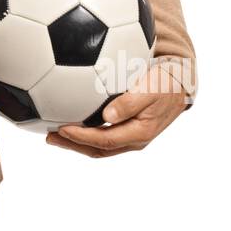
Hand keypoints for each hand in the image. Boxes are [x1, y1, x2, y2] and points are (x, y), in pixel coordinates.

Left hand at [46, 61, 186, 157]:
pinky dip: (86, 132)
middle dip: (73, 144)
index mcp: (140, 133)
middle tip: (50, 136)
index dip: (82, 137)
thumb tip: (108, 116)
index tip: (61, 128)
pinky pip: (104, 135)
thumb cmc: (165, 82)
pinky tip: (72, 120)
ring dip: (77, 141)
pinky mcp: (128, 127)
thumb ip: (130, 102)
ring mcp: (131, 135)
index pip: (105, 140)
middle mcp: (134, 139)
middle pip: (98, 148)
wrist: (181, 82)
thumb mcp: (152, 89)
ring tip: (55, 133)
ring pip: (100, 145)